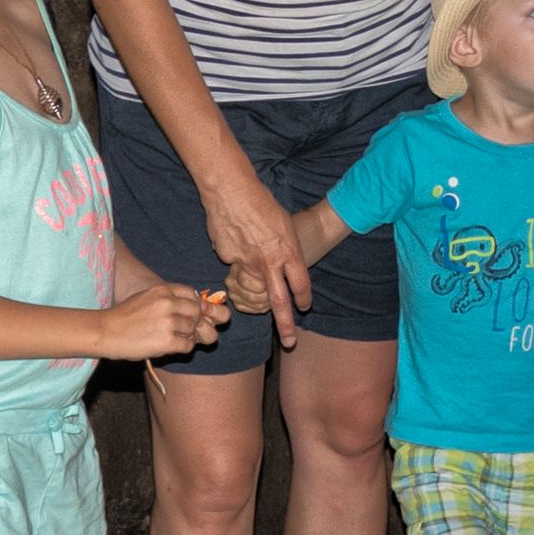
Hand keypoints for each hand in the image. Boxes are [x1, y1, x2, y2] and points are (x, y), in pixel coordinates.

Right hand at [95, 276, 233, 359]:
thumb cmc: (124, 317)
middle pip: (196, 311)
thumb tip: (195, 308)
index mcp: (162, 290)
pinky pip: (188, 345)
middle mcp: (167, 303)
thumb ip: (167, 299)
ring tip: (172, 338)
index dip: (192, 305)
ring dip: (187, 335)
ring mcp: (168, 322)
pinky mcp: (167, 341)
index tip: (186, 314)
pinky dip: (184, 347)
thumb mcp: (145, 297)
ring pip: (193, 329)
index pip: (191, 294)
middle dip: (193, 321)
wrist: (105, 332)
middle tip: (182, 329)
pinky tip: (171, 346)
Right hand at [198, 161, 310, 348]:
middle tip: (290, 343)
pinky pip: (233, 264)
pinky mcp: (228, 259)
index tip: (305, 307)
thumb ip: (285, 249)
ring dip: (252, 286)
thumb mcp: (284, 225)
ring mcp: (247, 263)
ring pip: (251, 287)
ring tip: (251, 268)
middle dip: (285, 326)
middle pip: (280, 302)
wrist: (232, 191)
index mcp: (288, 251)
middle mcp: (269, 262)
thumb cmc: (262, 203)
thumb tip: (283, 264)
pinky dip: (234, 256)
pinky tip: (234, 237)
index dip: (304, 299)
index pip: (300, 284)